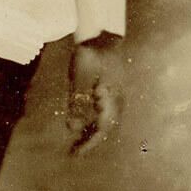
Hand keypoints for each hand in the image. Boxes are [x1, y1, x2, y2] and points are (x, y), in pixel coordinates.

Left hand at [67, 35, 127, 154]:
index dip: (89, 144)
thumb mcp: (80, 79)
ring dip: (91, 132)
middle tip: (73, 152)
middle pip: (105, 129)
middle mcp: (117, 102)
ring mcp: (116, 97)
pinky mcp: (112, 92)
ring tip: (76, 142)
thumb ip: (77, 104)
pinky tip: (83, 123)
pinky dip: (93, 121)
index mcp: (112, 101)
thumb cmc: (91, 55)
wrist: (102, 35)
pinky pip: (104, 112)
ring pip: (105, 121)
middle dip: (89, 142)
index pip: (102, 130)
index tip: (75, 154)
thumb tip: (72, 129)